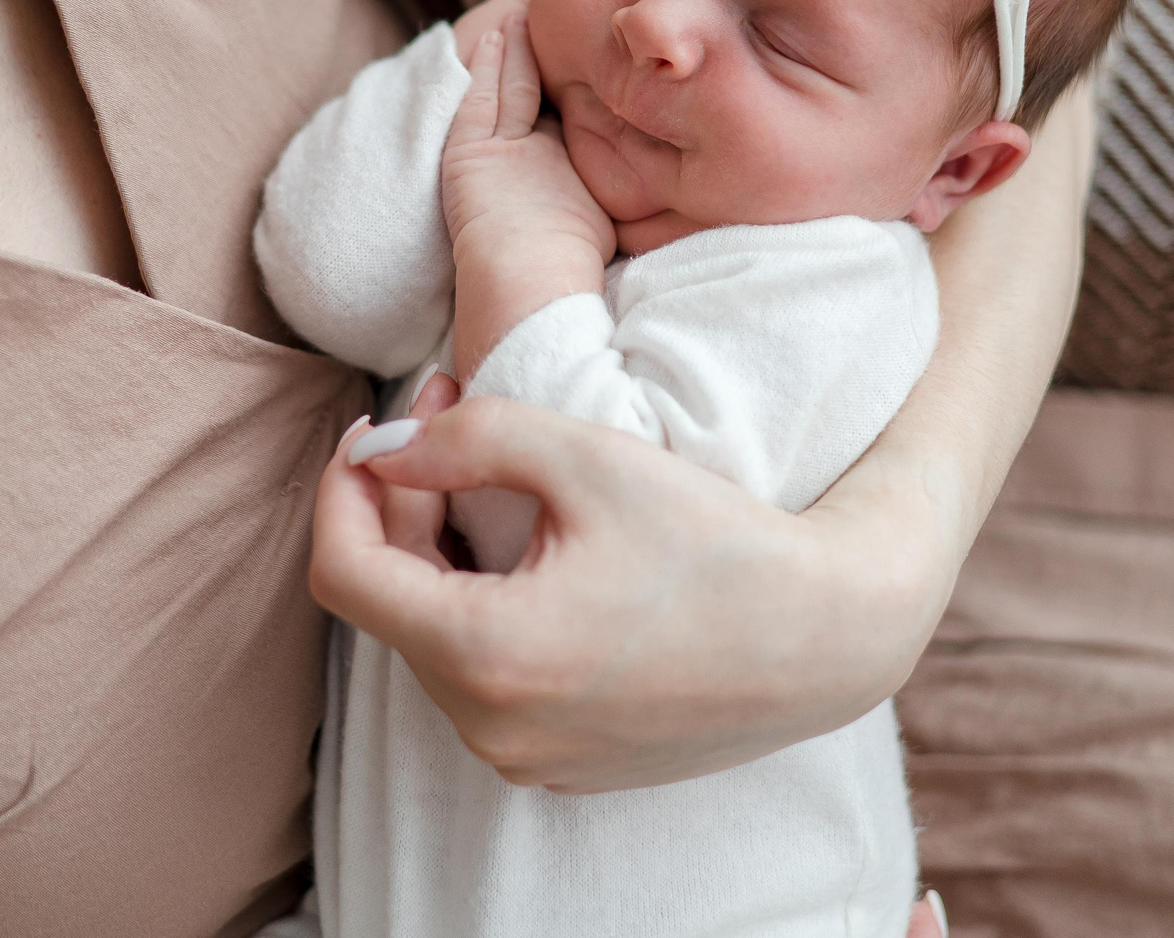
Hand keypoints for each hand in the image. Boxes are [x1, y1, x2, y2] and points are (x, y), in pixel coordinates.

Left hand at [312, 74, 1102, 794]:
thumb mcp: (586, 456)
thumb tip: (376, 451)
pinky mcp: (560, 766)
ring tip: (496, 468)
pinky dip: (483, 605)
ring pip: (432, 639)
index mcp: (486, 655)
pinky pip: (482, 680)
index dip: (343, 486)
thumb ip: (466, 437)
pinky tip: (533, 545)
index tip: (377, 426)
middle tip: (448, 406)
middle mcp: (490, 728)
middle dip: (401, 500)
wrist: (830, 636)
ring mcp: (524, 759)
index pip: (344, 570)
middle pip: (388, 602)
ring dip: (442, 550)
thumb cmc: (715, 538)